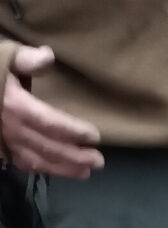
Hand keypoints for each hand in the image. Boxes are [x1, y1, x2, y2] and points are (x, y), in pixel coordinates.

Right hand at [0, 47, 102, 178]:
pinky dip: (46, 169)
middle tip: (98, 161)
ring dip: (64, 168)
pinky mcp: (3, 149)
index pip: (50, 123)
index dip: (73, 131)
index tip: (95, 136)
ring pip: (38, 160)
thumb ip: (26, 59)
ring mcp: (6, 141)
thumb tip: (48, 56)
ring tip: (86, 172)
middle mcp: (12, 128)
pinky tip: (62, 171)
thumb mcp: (6, 57)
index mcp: (15, 105)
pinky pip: (26, 164)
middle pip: (48, 147)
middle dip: (75, 156)